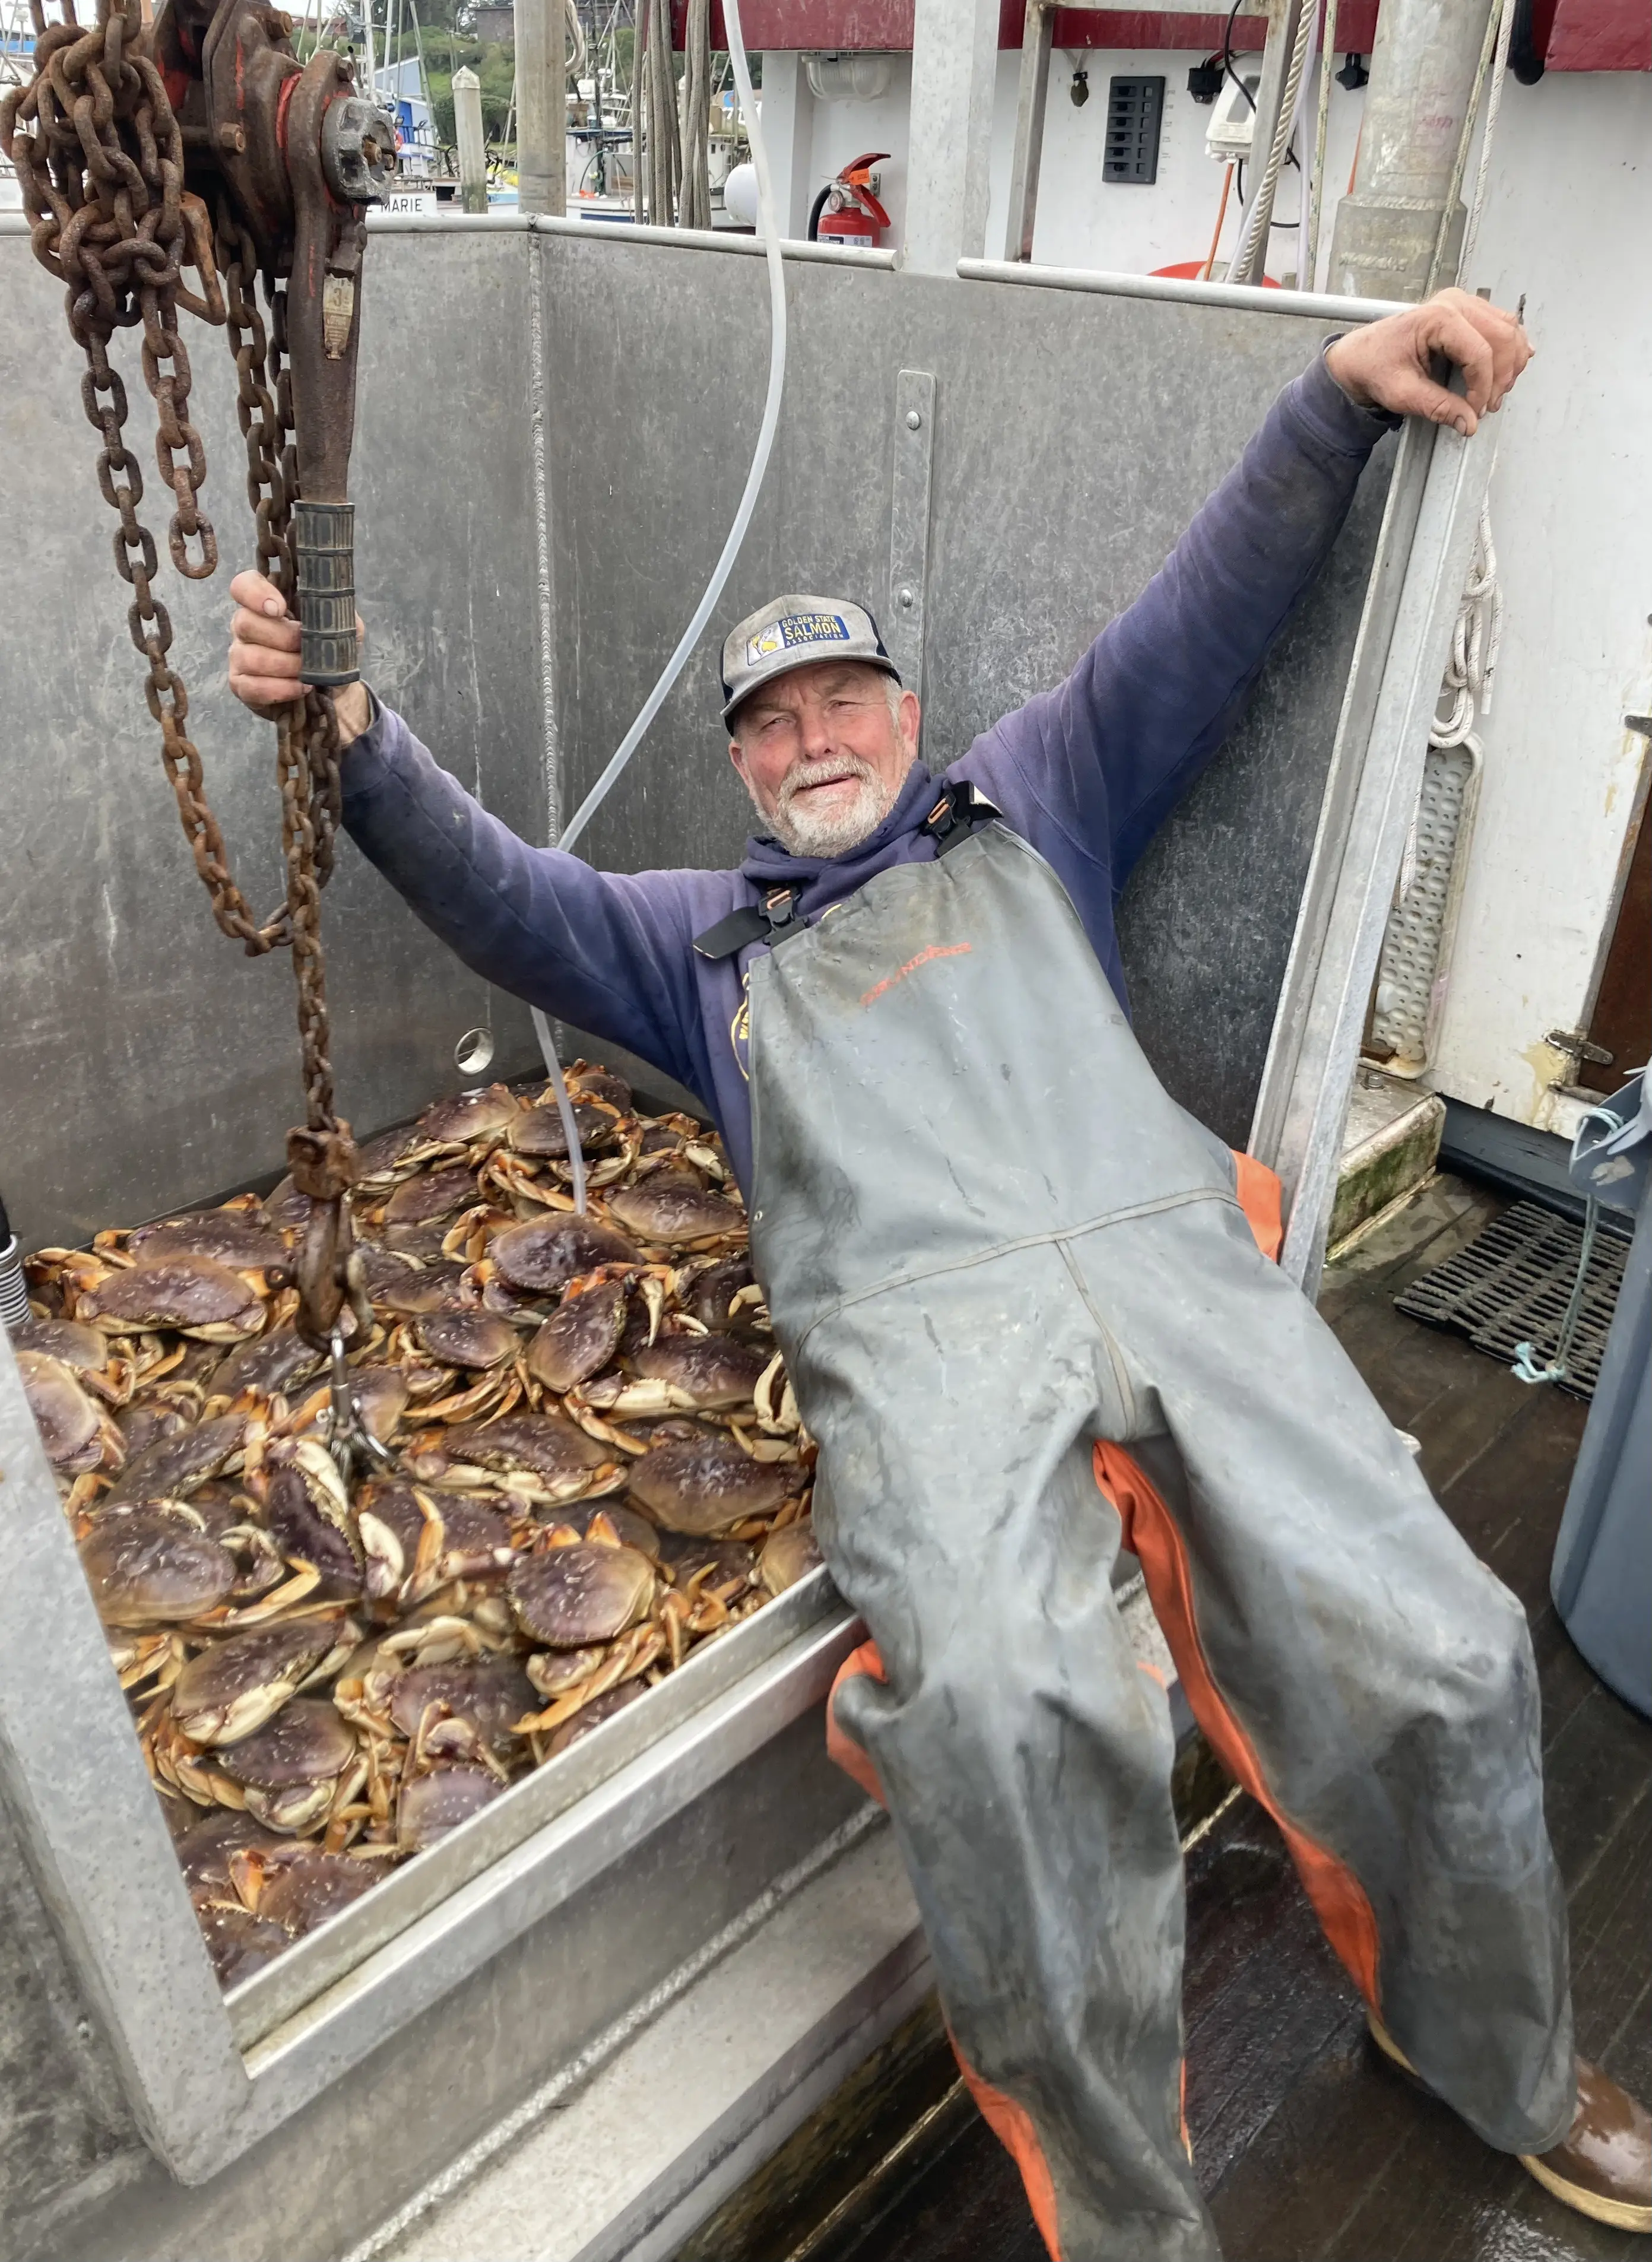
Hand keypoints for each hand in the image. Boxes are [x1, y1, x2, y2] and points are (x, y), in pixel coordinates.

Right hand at [228, 570, 371, 745]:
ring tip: (309, 673)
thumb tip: (327, 601)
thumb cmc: (331, 651)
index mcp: (267, 602)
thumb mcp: (342, 626)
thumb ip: (334, 609)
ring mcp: (240, 654)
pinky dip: (281, 689)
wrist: (334, 691)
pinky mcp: (241, 685)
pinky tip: (301, 687)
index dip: (255, 594)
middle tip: (306, 648)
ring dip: (286, 666)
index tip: (279, 609)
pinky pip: (252, 686)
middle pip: (245, 622)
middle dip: (283, 638)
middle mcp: (246, 624)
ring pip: (249, 656)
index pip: (244, 585)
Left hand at [1325, 288, 1531, 437]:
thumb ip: (1438, 408)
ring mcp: (1463, 303)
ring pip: (1508, 329)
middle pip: (1502, 337)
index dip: (1484, 387)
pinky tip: (1508, 369)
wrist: (1360, 357)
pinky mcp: (1467, 311)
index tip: (1476, 411)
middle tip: (1488, 405)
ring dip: (1510, 362)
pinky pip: (1501, 324)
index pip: (1480, 352)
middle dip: (1501, 376)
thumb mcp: (1402, 394)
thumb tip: (1469, 423)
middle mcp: (1455, 303)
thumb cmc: (1375, 367)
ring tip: (1495, 393)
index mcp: (1438, 318)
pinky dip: (1509, 348)